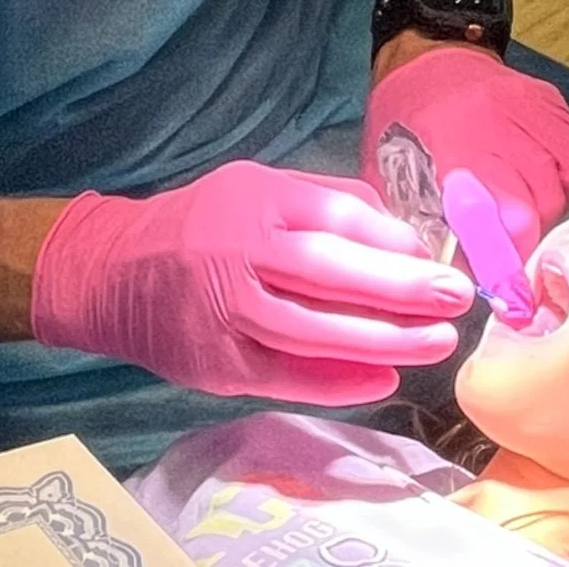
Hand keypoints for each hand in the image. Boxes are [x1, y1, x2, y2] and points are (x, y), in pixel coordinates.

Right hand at [30, 161, 474, 404]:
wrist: (114, 270)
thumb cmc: (203, 221)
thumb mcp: (257, 185)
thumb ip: (323, 201)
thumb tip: (396, 228)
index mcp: (256, 200)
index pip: (335, 217)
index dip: (389, 240)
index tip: (432, 255)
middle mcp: (241, 252)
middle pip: (331, 273)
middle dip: (401, 288)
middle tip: (454, 298)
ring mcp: (227, 312)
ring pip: (315, 331)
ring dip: (382, 340)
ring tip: (435, 342)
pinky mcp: (217, 363)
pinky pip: (286, 376)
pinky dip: (337, 382)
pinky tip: (383, 379)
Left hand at [362, 45, 568, 258]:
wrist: (428, 56)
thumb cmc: (404, 121)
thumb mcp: (392, 174)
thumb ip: (421, 224)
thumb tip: (453, 279)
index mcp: (450, 147)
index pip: (486, 214)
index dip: (500, 262)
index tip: (508, 299)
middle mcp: (497, 127)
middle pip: (531, 210)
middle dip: (518, 244)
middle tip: (501, 255)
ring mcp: (530, 113)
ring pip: (557, 191)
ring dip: (540, 215)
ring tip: (514, 216)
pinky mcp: (553, 106)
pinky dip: (560, 185)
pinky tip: (536, 186)